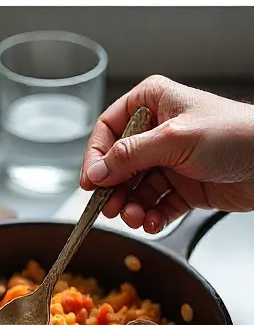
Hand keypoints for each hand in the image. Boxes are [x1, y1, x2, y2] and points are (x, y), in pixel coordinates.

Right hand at [79, 75, 253, 232]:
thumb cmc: (233, 133)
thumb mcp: (173, 139)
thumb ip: (131, 155)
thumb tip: (98, 171)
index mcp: (152, 103)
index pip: (109, 129)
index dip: (97, 155)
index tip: (91, 181)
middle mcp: (158, 131)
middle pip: (119, 163)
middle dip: (114, 188)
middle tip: (109, 208)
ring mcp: (171, 160)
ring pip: (137, 187)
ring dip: (132, 205)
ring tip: (134, 217)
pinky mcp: (185, 186)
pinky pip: (157, 203)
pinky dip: (151, 215)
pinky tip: (151, 221)